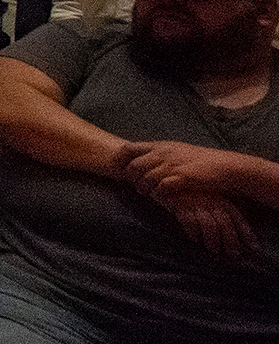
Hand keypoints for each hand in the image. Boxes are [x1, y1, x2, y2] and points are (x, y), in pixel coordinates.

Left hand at [123, 139, 255, 204]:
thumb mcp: (178, 151)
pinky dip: (159, 195)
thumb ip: (160, 154)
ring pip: (146, 179)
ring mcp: (172, 165)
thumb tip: (142, 161)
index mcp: (161, 145)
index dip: (119, 159)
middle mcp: (164, 153)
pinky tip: (162, 198)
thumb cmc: (202, 161)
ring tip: (149, 194)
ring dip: (145, 189)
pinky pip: (161, 188)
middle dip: (132, 179)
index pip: (129, 148)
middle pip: (134, 167)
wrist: (227, 167)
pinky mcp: (182, 178)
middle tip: (136, 187)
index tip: (116, 168)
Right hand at [162, 192, 257, 258]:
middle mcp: (210, 199)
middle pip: (224, 222)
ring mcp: (194, 201)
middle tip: (233, 255)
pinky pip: (189, 221)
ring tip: (214, 250)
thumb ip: (220, 212)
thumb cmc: (188, 194)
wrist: (162, 181)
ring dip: (212, 240)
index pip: (236, 216)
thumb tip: (237, 235)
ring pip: (209, 224)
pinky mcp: (179, 203)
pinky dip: (193, 232)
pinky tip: (194, 240)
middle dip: (230, 240)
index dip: (245, 232)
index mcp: (220, 198)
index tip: (252, 247)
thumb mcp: (208, 199)